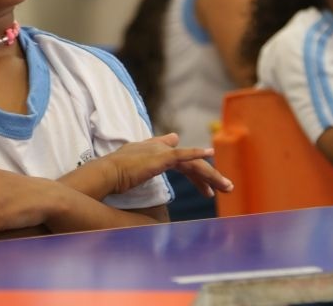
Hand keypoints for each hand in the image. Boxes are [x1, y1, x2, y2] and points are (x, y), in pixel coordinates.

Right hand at [103, 133, 232, 195]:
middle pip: (192, 162)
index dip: (196, 173)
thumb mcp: (135, 163)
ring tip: (226, 187)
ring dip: (212, 175)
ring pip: (194, 163)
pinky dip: (198, 154)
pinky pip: (185, 156)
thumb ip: (149, 155)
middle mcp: (161, 148)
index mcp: (156, 151)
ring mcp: (162, 152)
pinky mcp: (161, 158)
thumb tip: (166, 144)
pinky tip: (211, 155)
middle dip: (210, 176)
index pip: (182, 160)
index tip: (207, 188)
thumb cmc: (115, 175)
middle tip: (225, 188)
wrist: (106, 174)